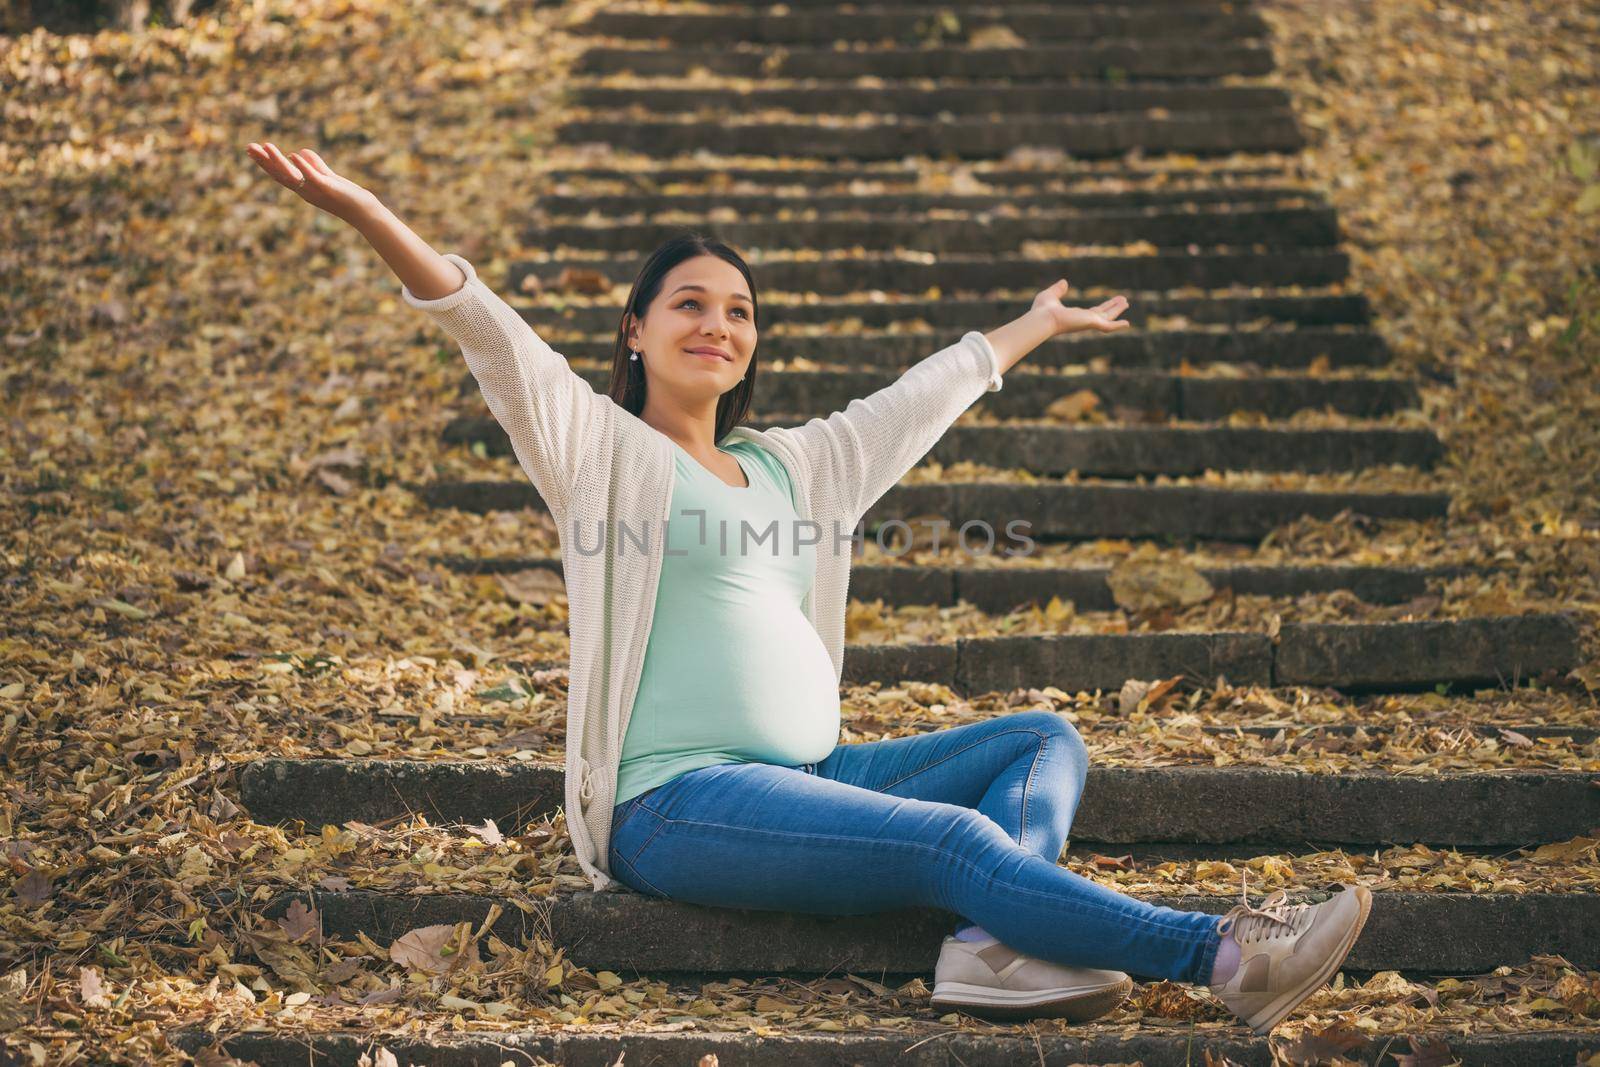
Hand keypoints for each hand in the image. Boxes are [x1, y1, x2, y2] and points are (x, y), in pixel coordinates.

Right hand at [245, 141, 379, 222]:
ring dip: (278, 161)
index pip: (280, 174)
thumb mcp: (327, 177)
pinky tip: (294, 155)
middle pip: (280, 175)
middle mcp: (305, 190)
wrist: (364, 212)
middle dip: (264, 161)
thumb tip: (299, 151)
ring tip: (266, 146)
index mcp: (304, 187)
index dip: (265, 163)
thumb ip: (314, 164)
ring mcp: (315, 190)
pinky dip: (303, 166)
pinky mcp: (327, 189)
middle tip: (248, 147)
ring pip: (292, 176)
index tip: (251, 150)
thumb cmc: (346, 196)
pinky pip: (313, 177)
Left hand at [1031, 279, 1131, 336]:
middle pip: (1103, 314)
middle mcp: (1083, 321)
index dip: (1103, 307)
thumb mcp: (1051, 295)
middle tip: (1124, 301)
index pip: (1093, 312)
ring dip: (1117, 310)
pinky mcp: (1091, 323)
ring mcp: (1088, 323)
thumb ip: (1058, 290)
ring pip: (1108, 317)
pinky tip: (1127, 323)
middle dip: (1113, 308)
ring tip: (1127, 302)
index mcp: (1075, 316)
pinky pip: (1108, 326)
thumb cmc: (1042, 310)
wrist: (1043, 318)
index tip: (1111, 302)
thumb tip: (1064, 282)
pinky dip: (1118, 326)